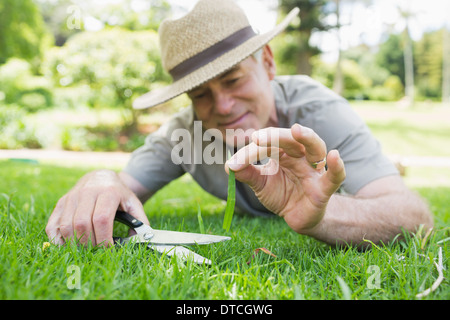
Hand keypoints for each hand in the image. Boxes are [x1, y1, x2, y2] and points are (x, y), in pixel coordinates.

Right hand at [45, 169, 148, 246]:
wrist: (100, 177)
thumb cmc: (119, 194)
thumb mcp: (133, 203)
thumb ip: (140, 221)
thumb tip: (144, 240)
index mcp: (108, 192)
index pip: (101, 219)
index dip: (104, 238)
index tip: (109, 249)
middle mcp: (87, 192)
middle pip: (82, 224)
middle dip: (89, 243)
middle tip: (97, 252)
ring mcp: (71, 197)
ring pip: (66, 226)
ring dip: (74, 243)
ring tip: (86, 250)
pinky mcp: (61, 203)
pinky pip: (53, 225)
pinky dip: (57, 239)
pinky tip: (68, 246)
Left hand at [225, 124, 345, 233]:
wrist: (298, 217)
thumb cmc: (281, 193)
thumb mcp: (261, 183)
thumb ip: (247, 174)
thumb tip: (229, 165)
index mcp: (283, 152)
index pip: (267, 145)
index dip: (251, 153)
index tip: (235, 163)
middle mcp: (300, 156)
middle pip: (291, 139)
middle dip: (275, 136)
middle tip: (258, 137)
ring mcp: (314, 170)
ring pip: (316, 148)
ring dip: (307, 137)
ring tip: (297, 130)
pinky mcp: (324, 188)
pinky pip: (334, 176)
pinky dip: (337, 166)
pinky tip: (334, 155)